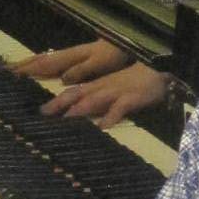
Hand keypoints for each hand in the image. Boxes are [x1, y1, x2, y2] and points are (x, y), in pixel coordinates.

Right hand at [13, 39, 130, 84]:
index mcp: (69, 57)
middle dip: (22, 65)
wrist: (123, 44)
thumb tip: (62, 78)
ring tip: (14, 70)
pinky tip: (37, 70)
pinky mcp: (73, 59)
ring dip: (28, 64)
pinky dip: (39, 64)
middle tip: (4, 71)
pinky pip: (51, 62)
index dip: (28, 69)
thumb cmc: (112, 55)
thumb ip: (81, 70)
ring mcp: (68, 56)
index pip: (44, 64)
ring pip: (43, 60)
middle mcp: (65, 55)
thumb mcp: (99, 63)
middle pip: (39, 60)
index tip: (10, 73)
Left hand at [43, 63, 171, 127]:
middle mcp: (102, 88)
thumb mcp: (111, 90)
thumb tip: (75, 113)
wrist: (159, 72)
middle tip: (43, 114)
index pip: (72, 92)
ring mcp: (117, 92)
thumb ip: (95, 100)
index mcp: (97, 86)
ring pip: (95, 98)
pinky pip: (120, 107)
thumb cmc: (133, 83)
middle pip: (78, 93)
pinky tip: (104, 126)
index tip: (39, 112)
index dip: (55, 101)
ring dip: (80, 108)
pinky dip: (111, 115)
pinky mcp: (132, 97)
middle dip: (60, 103)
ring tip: (67, 118)